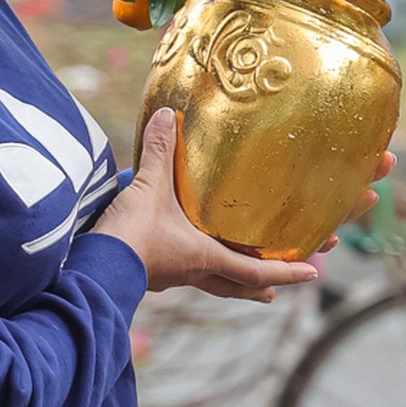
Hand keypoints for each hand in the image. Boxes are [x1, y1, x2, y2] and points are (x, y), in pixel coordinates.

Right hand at [92, 111, 327, 301]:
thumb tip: (168, 115)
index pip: (257, 271)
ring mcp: (171, 276)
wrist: (92, 266)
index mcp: (205, 256)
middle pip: (236, 286)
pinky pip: (183, 275)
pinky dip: (195, 271)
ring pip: (210, 283)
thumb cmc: (129, 234)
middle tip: (276, 291)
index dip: (287, 274)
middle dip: (260, 287)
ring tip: (243, 287)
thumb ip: (159, 152)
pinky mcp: (150, 274)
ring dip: (229, 283)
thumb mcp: (148, 187)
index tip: (313, 275)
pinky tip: (186, 261)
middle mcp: (193, 271)